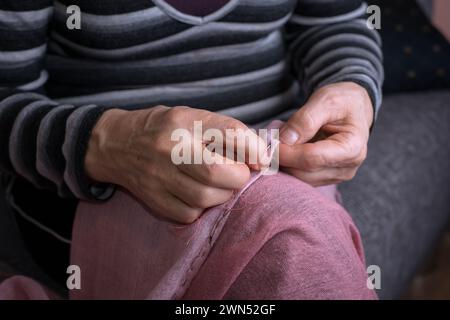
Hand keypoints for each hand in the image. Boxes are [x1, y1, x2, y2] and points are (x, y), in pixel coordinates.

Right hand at [85, 106, 266, 223]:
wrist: (116, 144)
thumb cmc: (163, 129)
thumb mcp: (192, 117)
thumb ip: (225, 132)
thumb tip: (260, 156)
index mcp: (183, 122)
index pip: (229, 133)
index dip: (253, 149)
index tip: (261, 158)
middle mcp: (169, 149)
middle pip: (216, 172)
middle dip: (238, 176)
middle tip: (239, 172)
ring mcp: (158, 177)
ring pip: (205, 197)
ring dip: (222, 193)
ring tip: (219, 183)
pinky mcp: (153, 199)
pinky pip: (189, 213)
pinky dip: (201, 207)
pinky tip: (197, 194)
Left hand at [279, 82, 373, 185]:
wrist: (352, 107)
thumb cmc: (342, 101)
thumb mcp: (325, 100)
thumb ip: (305, 120)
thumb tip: (284, 140)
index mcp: (352, 148)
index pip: (312, 159)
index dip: (287, 153)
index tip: (269, 143)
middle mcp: (347, 167)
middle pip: (304, 173)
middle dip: (282, 159)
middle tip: (268, 141)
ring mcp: (337, 175)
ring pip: (300, 178)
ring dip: (284, 163)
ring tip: (279, 140)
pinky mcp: (326, 177)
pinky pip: (301, 177)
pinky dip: (289, 164)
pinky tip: (286, 148)